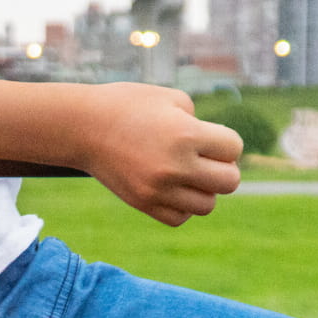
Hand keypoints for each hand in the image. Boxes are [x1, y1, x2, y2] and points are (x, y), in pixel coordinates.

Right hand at [72, 84, 243, 226]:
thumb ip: (201, 122)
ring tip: (188, 175)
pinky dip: (183, 206)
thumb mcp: (172, 99)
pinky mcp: (143, 203)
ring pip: (207, 205)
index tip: (207, 136)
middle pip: (230, 182)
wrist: (84, 126)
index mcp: (186, 134)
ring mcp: (158, 189)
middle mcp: (175, 165)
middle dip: (223, 169)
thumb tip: (217, 149)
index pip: (233, 148)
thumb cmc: (130, 105)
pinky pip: (180, 217)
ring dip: (204, 190)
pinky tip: (172, 188)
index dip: (225, 141)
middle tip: (205, 159)